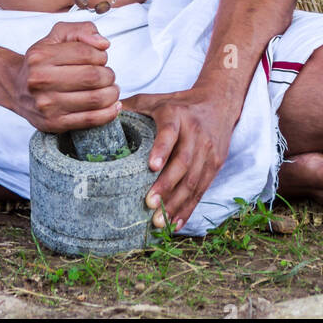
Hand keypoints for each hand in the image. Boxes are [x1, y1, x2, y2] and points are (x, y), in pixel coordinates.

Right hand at [12, 20, 121, 131]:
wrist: (16, 88)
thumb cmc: (42, 61)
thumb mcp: (57, 36)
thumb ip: (81, 30)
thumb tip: (103, 44)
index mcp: (41, 56)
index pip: (85, 53)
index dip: (101, 55)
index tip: (101, 58)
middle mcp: (41, 80)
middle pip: (92, 77)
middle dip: (109, 75)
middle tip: (109, 75)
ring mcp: (46, 104)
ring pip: (94, 99)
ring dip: (111, 94)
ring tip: (112, 89)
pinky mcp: (54, 123)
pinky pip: (89, 120)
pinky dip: (108, 113)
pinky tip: (113, 106)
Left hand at [120, 85, 234, 232]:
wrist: (218, 103)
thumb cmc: (178, 104)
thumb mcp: (155, 99)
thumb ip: (131, 106)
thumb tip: (104, 114)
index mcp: (176, 115)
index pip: (169, 132)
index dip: (162, 149)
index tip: (151, 166)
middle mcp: (195, 133)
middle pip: (183, 162)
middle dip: (166, 185)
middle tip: (149, 203)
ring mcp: (208, 151)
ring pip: (193, 180)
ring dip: (177, 203)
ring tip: (159, 221)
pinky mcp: (215, 165)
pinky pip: (202, 190)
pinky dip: (188, 208)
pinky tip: (176, 223)